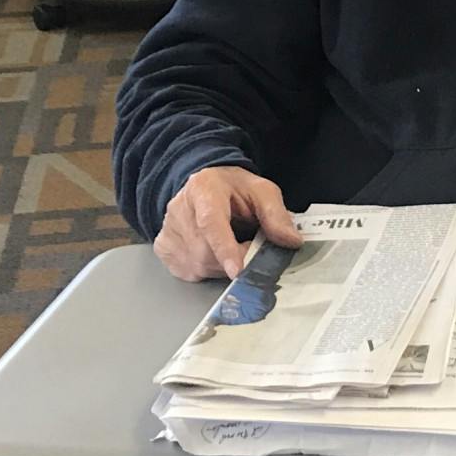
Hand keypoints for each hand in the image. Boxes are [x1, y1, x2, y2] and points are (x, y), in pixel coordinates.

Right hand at [154, 165, 301, 280]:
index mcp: (204, 189)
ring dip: (223, 265)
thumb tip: (292, 241)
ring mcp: (168, 231)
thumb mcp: (262, 191)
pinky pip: (190, 271)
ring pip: (199, 266)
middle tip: (249, 247)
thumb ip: (276, 215)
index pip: (211, 222)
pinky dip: (208, 268)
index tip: (238, 271)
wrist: (205, 184)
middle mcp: (179, 210)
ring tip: (231, 244)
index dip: (225, 248)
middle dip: (234, 259)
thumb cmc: (234, 189)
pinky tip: (213, 251)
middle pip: (206, 251)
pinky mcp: (164, 248)